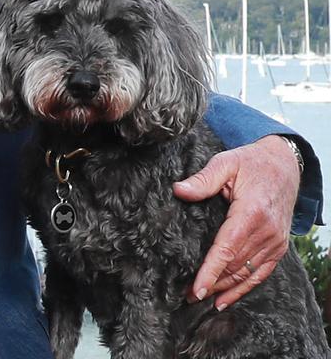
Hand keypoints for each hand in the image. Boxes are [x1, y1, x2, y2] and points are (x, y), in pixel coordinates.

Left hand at [173, 135, 298, 309]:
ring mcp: (274, 241)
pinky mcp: (278, 246)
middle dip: (211, 284)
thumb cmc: (251, 163)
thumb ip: (202, 179)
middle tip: (187, 295)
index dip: (210, 271)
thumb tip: (179, 190)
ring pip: (247, 273)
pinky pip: (261, 272)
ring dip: (225, 289)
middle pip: (235, 266)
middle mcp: (266, 232)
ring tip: (202, 300)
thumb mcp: (225, 163)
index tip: (196, 288)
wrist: (284, 165)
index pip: (227, 249)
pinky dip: (245, 288)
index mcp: (251, 213)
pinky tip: (227, 299)